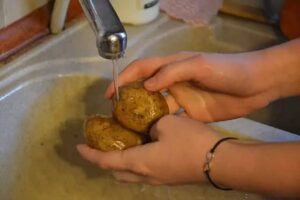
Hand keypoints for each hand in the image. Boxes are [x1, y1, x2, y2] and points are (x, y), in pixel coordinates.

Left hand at [77, 115, 220, 184]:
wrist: (220, 161)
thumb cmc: (190, 141)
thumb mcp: (167, 123)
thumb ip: (153, 124)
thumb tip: (152, 128)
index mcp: (139, 162)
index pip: (106, 160)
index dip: (90, 154)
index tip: (78, 147)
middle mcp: (145, 175)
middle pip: (116, 172)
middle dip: (105, 160)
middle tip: (103, 144)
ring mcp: (159, 180)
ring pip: (130, 174)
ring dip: (121, 162)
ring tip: (122, 145)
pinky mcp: (169, 179)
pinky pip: (144, 173)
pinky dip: (136, 162)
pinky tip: (145, 147)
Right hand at [105, 51, 280, 121]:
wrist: (256, 85)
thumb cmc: (227, 70)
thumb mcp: (199, 65)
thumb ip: (172, 72)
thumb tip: (147, 86)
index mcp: (172, 66)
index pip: (142, 69)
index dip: (124, 79)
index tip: (110, 94)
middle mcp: (173, 81)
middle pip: (145, 89)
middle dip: (129, 99)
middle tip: (116, 116)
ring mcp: (182, 99)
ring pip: (156, 106)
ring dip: (143, 115)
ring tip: (129, 129)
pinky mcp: (192, 113)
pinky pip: (172, 120)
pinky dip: (161, 127)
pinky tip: (152, 137)